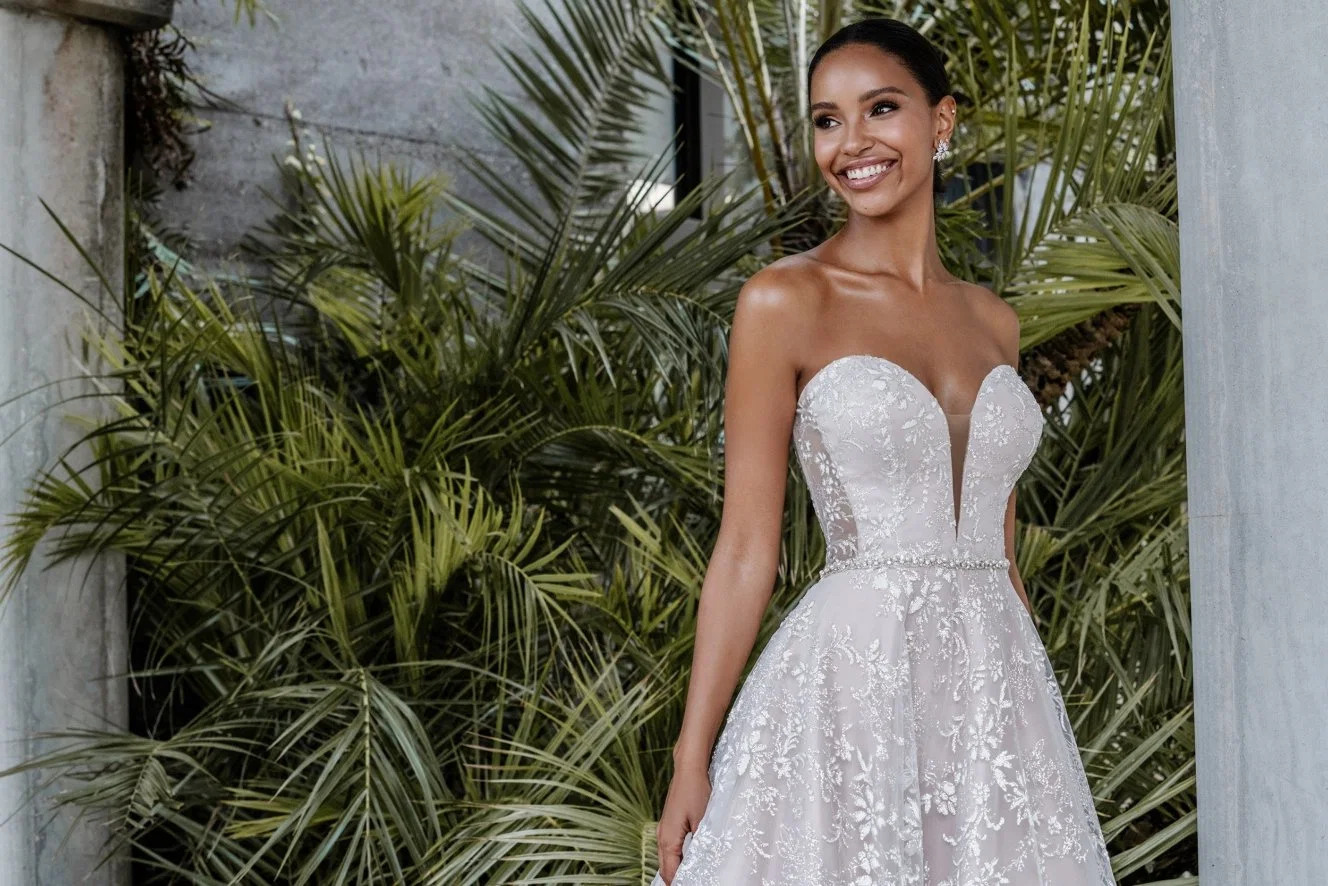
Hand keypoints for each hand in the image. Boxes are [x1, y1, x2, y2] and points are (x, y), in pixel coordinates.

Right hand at [655, 763, 710, 884]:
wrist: (689, 767)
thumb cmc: (696, 791)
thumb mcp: (703, 822)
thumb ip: (700, 847)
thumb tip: (701, 865)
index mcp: (668, 840)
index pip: (670, 874)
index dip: (680, 884)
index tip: (691, 885)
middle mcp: (662, 836)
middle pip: (665, 868)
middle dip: (676, 880)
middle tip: (691, 883)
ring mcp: (664, 829)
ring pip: (666, 858)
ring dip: (676, 869)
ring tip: (691, 877)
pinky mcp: (669, 823)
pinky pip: (669, 848)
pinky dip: (676, 858)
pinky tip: (688, 860)